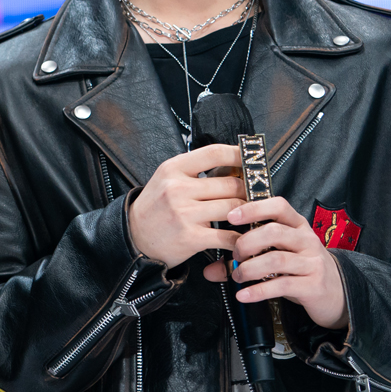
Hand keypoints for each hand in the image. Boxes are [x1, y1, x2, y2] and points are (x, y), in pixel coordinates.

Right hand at [127, 144, 244, 265]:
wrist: (135, 237)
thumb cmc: (157, 207)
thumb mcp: (168, 180)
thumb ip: (197, 172)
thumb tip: (237, 167)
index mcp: (173, 169)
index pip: (214, 153)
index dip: (239, 154)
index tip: (252, 160)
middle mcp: (177, 188)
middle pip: (231, 184)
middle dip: (248, 191)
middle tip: (255, 196)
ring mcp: (184, 213)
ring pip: (234, 208)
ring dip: (247, 214)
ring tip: (251, 216)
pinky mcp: (191, 237)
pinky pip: (228, 236)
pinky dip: (240, 238)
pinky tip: (241, 237)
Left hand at [201, 197, 349, 329]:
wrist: (336, 293)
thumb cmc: (299, 268)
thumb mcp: (276, 256)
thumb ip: (243, 259)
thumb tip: (209, 270)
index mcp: (296, 225)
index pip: (278, 206)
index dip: (254, 208)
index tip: (231, 216)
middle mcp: (306, 240)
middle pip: (274, 232)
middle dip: (247, 242)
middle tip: (234, 255)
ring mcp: (312, 262)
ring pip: (277, 259)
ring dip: (250, 268)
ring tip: (237, 276)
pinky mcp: (314, 285)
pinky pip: (282, 285)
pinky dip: (258, 291)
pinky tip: (243, 295)